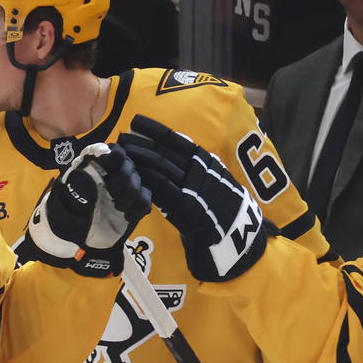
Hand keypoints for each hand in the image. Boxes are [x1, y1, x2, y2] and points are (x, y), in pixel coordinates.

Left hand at [25, 143, 149, 276]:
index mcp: (91, 168)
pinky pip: (145, 198)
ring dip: (132, 194)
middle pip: (128, 165)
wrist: (75, 243)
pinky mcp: (132, 206)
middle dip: (125, 179)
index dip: (113, 156)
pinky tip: (128, 215)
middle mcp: (109, 176)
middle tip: (114, 196)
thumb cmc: (66, 219)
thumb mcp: (65, 203)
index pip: (108, 151)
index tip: (110, 168)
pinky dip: (140, 206)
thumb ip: (77, 187)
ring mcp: (122, 191)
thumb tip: (89, 174)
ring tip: (119, 208)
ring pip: (139, 180)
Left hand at [118, 115, 267, 281]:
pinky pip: (162, 186)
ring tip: (121, 152)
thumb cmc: (227, 216)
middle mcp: (202, 170)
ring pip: (161, 165)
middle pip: (166, 150)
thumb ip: (202, 175)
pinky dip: (145, 177)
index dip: (156, 130)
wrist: (240, 241)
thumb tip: (179, 165)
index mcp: (210, 163)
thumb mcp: (219, 187)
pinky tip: (131, 172)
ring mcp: (194, 186)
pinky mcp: (187, 205)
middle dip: (141, 142)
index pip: (179, 140)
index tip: (138, 122)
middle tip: (122, 137)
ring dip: (138, 156)